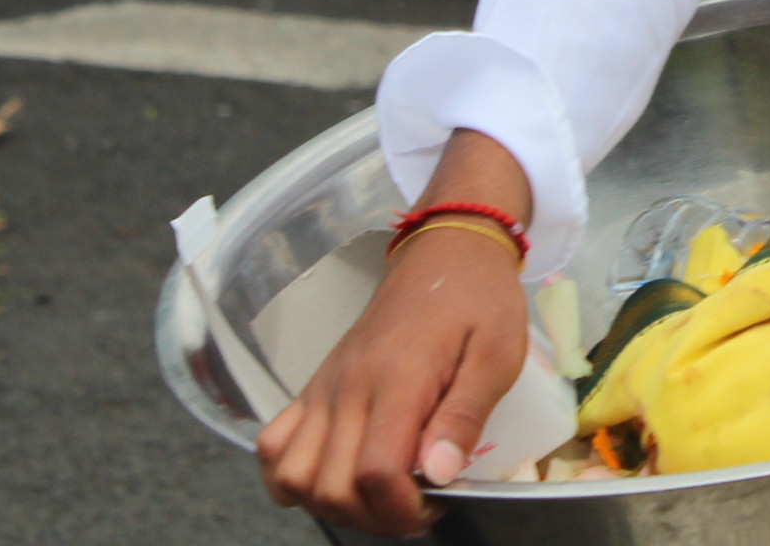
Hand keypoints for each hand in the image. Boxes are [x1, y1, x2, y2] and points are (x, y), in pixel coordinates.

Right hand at [259, 222, 530, 536]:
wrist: (445, 252)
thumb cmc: (479, 301)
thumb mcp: (497, 355)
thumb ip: (465, 416)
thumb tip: (439, 474)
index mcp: (398, 380)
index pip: (376, 473)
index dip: (402, 510)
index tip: (436, 505)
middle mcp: (347, 388)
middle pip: (331, 487)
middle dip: (375, 518)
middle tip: (417, 506)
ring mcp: (322, 388)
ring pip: (292, 477)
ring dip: (331, 505)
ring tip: (378, 497)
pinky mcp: (312, 387)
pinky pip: (272, 446)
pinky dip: (290, 478)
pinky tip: (333, 477)